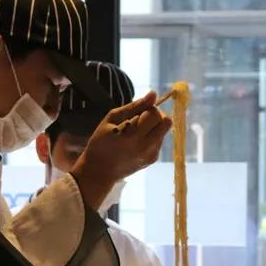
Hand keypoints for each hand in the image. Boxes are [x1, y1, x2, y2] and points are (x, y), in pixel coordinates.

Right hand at [70, 92, 172, 208]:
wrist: (99, 172)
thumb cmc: (100, 143)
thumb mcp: (111, 120)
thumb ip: (133, 106)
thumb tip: (154, 94)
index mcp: (134, 136)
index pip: (155, 113)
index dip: (148, 108)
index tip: (136, 113)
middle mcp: (146, 146)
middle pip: (166, 122)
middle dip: (156, 116)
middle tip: (141, 119)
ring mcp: (151, 154)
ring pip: (165, 131)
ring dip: (154, 126)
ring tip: (136, 132)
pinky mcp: (152, 159)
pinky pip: (160, 140)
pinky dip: (152, 136)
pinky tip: (137, 141)